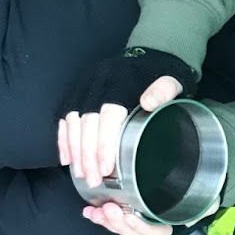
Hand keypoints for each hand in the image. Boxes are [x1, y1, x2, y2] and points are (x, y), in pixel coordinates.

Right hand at [58, 75, 186, 234]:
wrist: (150, 54)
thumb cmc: (161, 74)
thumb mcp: (172, 80)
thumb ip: (163, 90)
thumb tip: (149, 102)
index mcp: (121, 81)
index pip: (108, 116)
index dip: (104, 143)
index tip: (106, 168)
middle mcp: (99, 82)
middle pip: (87, 122)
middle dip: (87, 154)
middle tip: (93, 179)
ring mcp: (85, 86)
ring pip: (72, 121)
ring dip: (74, 150)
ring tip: (80, 174)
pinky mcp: (77, 91)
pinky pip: (64, 117)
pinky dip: (63, 138)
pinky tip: (67, 158)